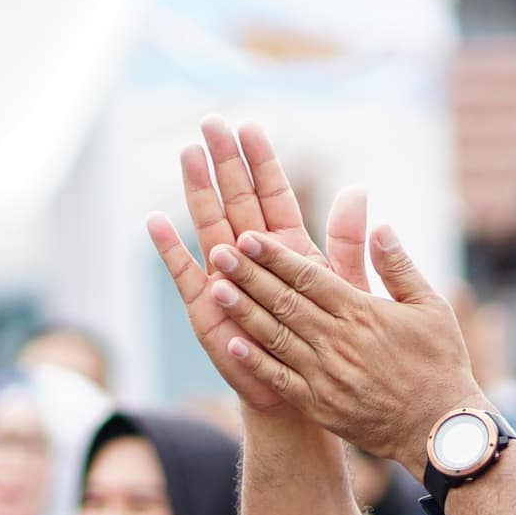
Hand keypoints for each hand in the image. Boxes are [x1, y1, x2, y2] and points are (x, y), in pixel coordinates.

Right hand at [144, 120, 367, 420]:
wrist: (301, 391)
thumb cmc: (325, 341)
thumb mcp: (343, 288)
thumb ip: (346, 242)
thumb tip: (359, 192)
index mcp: (286, 246)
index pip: (271, 193)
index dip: (260, 161)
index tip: (249, 126)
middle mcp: (252, 255)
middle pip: (235, 199)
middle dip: (223, 161)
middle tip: (210, 123)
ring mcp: (226, 277)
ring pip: (209, 224)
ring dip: (197, 190)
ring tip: (186, 154)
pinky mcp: (206, 306)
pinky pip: (184, 273)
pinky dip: (170, 249)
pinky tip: (156, 222)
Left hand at [203, 206, 481, 465]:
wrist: (440, 430)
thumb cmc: (440, 364)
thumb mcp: (430, 307)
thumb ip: (399, 267)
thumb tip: (380, 226)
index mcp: (362, 312)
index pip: (309, 276)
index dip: (275, 256)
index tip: (248, 238)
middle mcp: (338, 341)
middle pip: (284, 301)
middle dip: (248, 275)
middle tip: (219, 252)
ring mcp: (325, 375)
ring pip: (275, 336)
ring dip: (243, 311)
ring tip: (215, 289)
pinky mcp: (318, 405)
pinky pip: (279, 379)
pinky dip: (255, 362)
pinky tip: (231, 344)